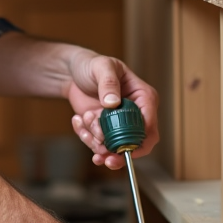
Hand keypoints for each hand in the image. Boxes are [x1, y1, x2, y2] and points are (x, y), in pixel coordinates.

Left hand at [65, 52, 158, 169]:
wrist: (73, 72)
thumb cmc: (92, 65)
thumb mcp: (102, 67)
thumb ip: (108, 83)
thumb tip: (113, 103)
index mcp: (144, 98)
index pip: (149, 126)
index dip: (139, 142)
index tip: (123, 150)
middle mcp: (135, 114)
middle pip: (135, 144)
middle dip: (116, 152)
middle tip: (102, 157)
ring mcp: (119, 124)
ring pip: (113, 147)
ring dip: (95, 140)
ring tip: (83, 118)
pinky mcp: (104, 130)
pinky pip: (97, 144)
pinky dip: (85, 137)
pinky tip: (78, 119)